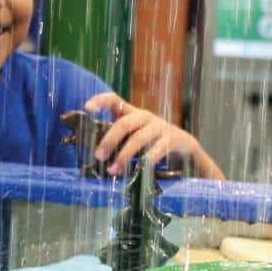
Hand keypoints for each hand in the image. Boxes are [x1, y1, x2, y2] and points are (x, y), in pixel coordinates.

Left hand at [83, 92, 224, 179]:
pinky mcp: (172, 140)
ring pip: (138, 138)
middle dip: (109, 140)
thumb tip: (95, 156)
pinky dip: (147, 160)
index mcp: (132, 113)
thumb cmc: (152, 141)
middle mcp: (145, 117)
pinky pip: (158, 149)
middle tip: (98, 156)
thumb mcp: (134, 135)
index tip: (86, 108)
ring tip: (113, 171)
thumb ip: (118, 140)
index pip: (114, 99)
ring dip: (124, 156)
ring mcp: (159, 127)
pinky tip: (139, 170)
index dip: (100, 101)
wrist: (184, 146)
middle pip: (124, 123)